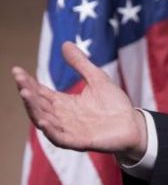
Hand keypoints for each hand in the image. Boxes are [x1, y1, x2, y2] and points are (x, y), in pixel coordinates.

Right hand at [13, 41, 147, 160]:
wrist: (133, 124)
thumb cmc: (114, 104)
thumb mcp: (97, 79)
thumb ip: (80, 64)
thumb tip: (64, 43)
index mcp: (63, 103)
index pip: (40, 92)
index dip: (28, 83)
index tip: (17, 71)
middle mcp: (62, 117)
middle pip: (39, 105)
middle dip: (28, 94)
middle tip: (20, 80)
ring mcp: (69, 130)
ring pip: (45, 120)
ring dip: (34, 109)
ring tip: (25, 94)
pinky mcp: (79, 141)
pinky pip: (60, 138)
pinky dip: (51, 130)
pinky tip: (43, 121)